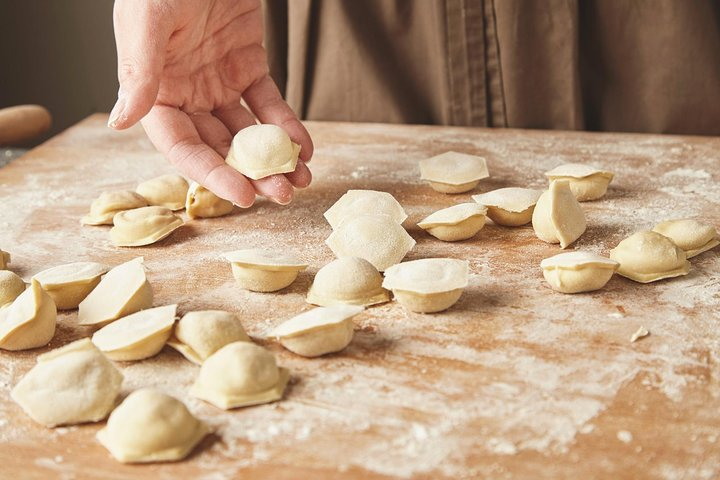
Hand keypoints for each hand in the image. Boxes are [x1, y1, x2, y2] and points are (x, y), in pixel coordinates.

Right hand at [109, 0, 312, 206]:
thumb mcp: (147, 20)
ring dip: (274, 158)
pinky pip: (269, 103)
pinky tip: (305, 148)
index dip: (211, 173)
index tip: (242, 196)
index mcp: (155, 91)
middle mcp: (186, 93)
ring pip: (247, 131)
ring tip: (300, 180)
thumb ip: (139, 73)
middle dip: (251, 173)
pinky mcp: (247, 65)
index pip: (182, 145)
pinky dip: (287, 126)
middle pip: (220, 145)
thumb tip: (120, 124)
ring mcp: (218, 81)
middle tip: (282, 194)